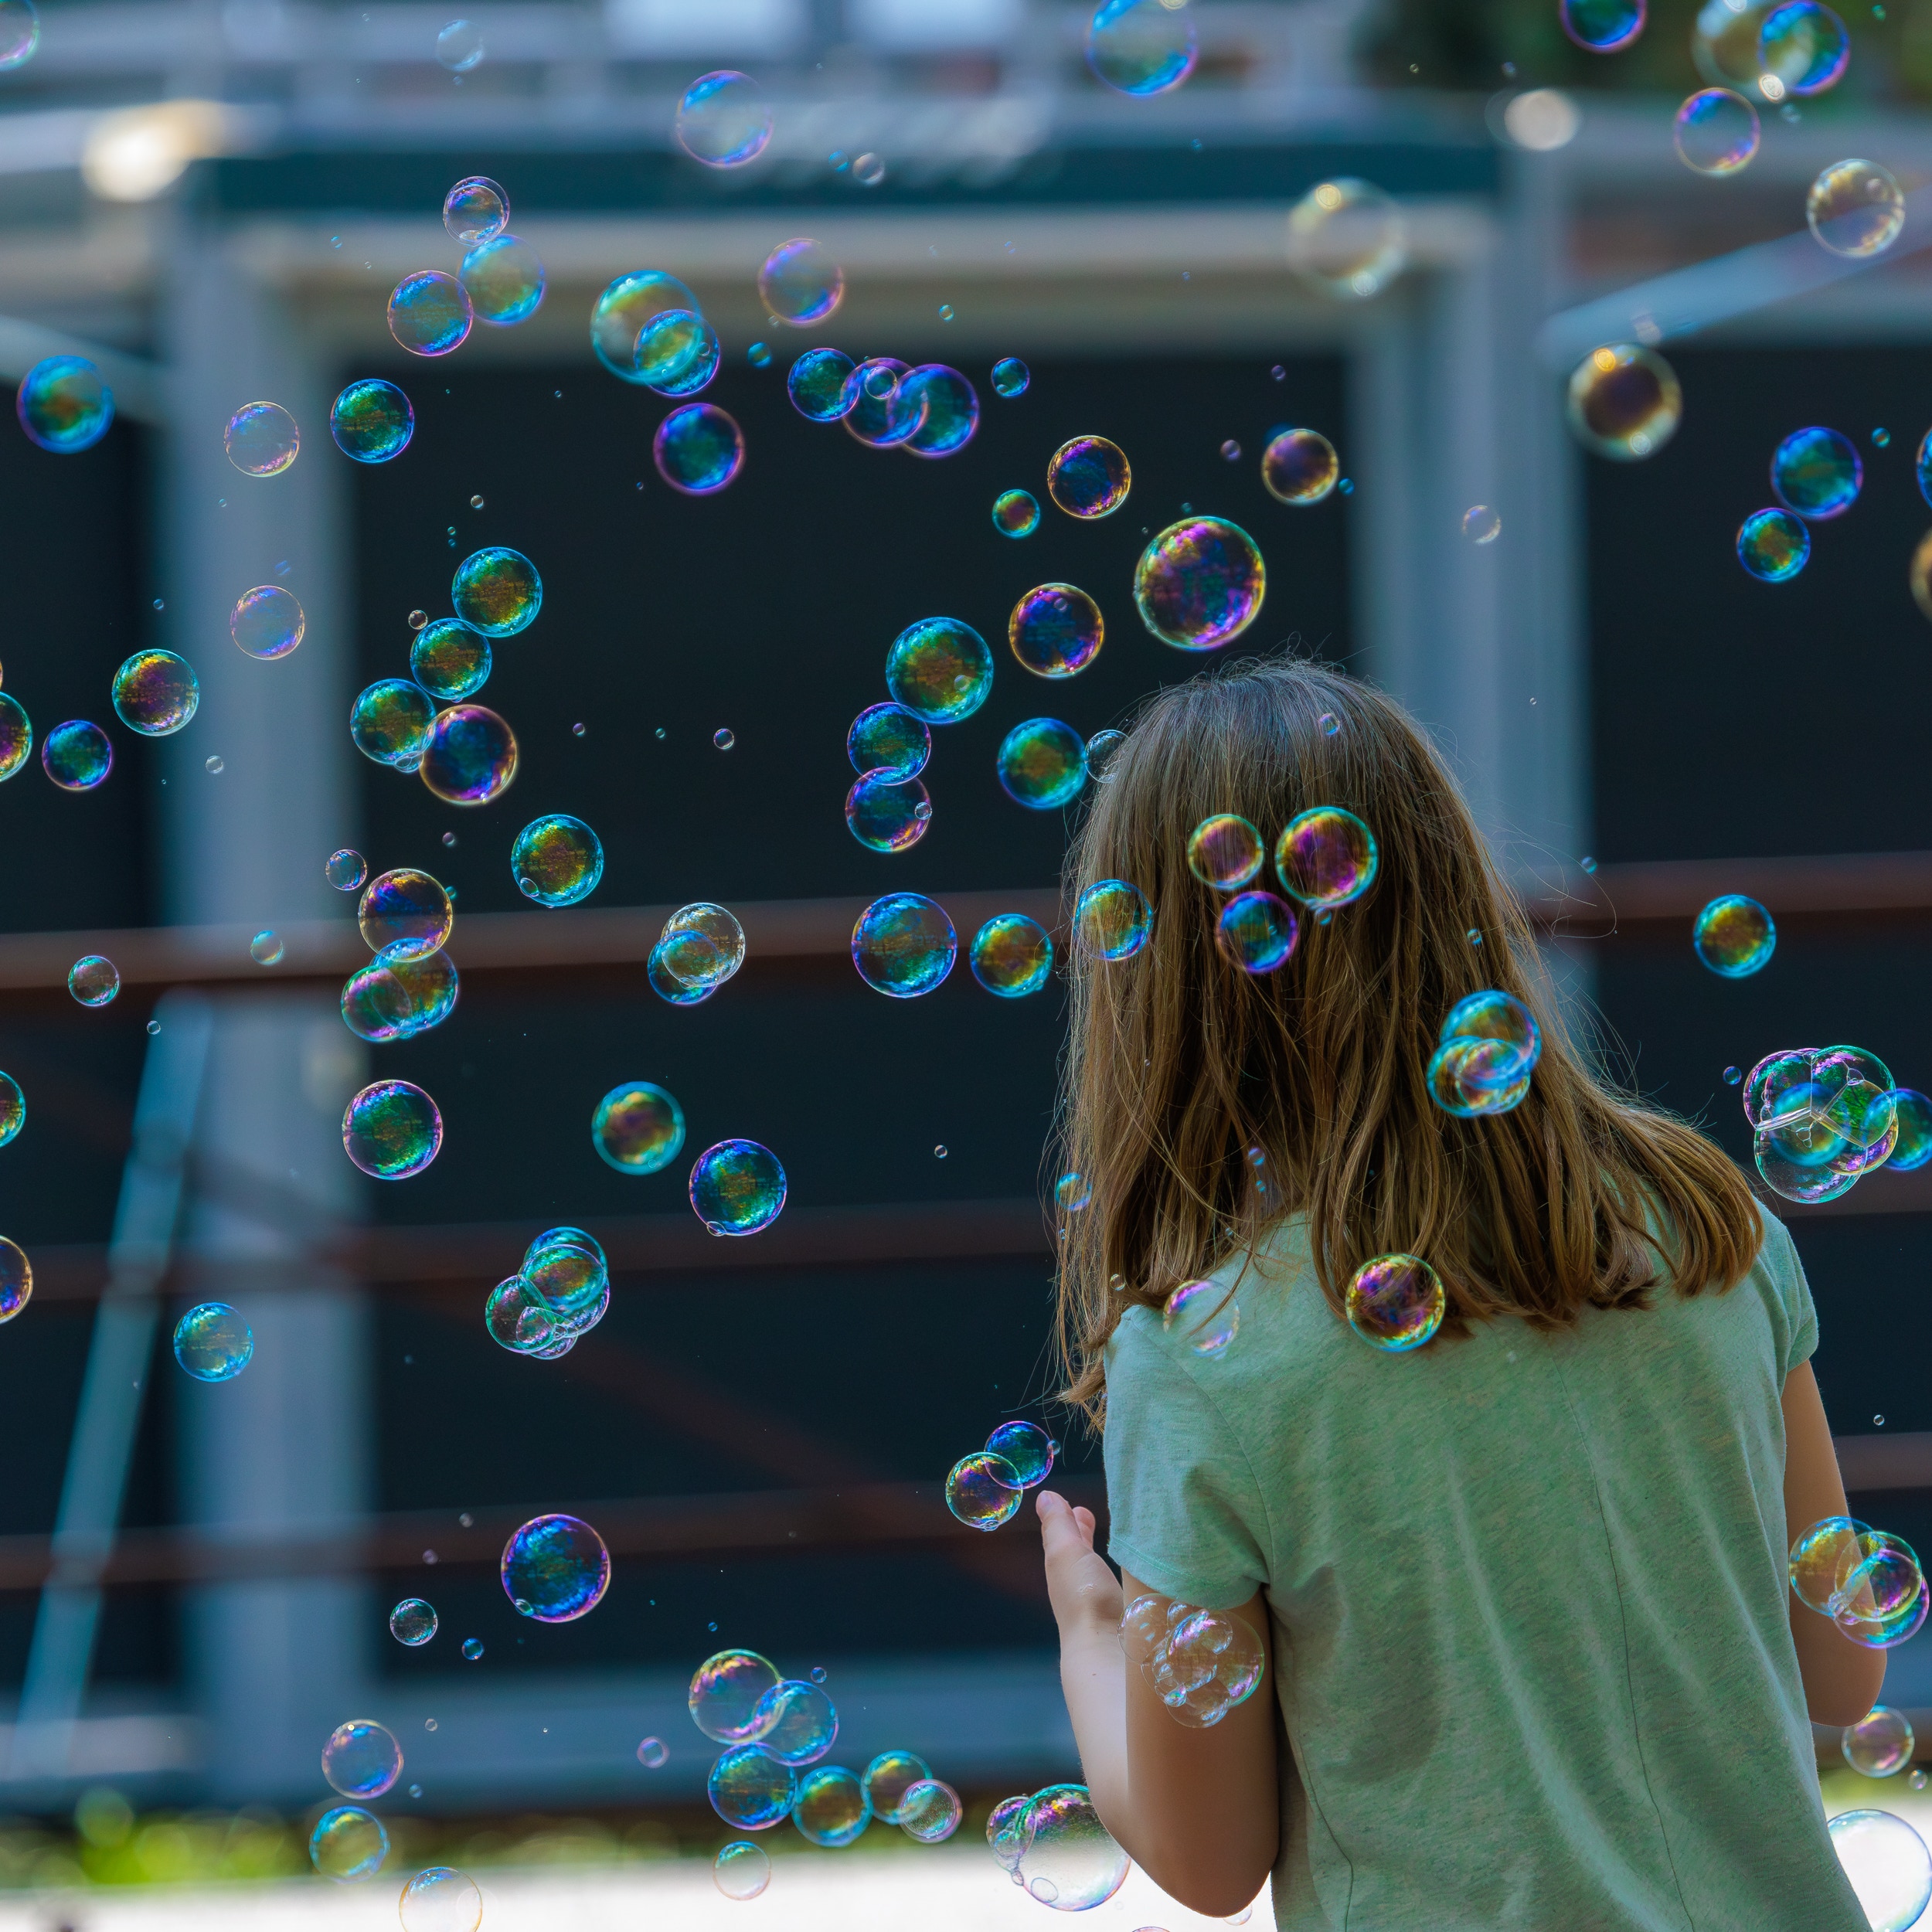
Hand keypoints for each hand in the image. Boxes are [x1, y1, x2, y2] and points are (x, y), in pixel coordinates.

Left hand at [1038, 1489, 1124, 1640]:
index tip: (1079, 1507)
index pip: (1065, 1539)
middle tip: (1089, 1514)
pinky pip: (1123, 1584)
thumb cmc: (1083, 1596)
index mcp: (1064, 1569)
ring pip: (1102, 1569)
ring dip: (1105, 1552)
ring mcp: (1104, 1601)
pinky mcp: (1127, 1612)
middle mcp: (1081, 1585)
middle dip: (1084, 1534)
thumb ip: (1058, 1524)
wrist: (1109, 1647)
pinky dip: (1127, 1571)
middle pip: (1080, 1554)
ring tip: (1117, 1537)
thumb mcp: (1065, 1551)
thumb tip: (1044, 1496)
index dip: (1070, 1522)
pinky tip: (1140, 1570)